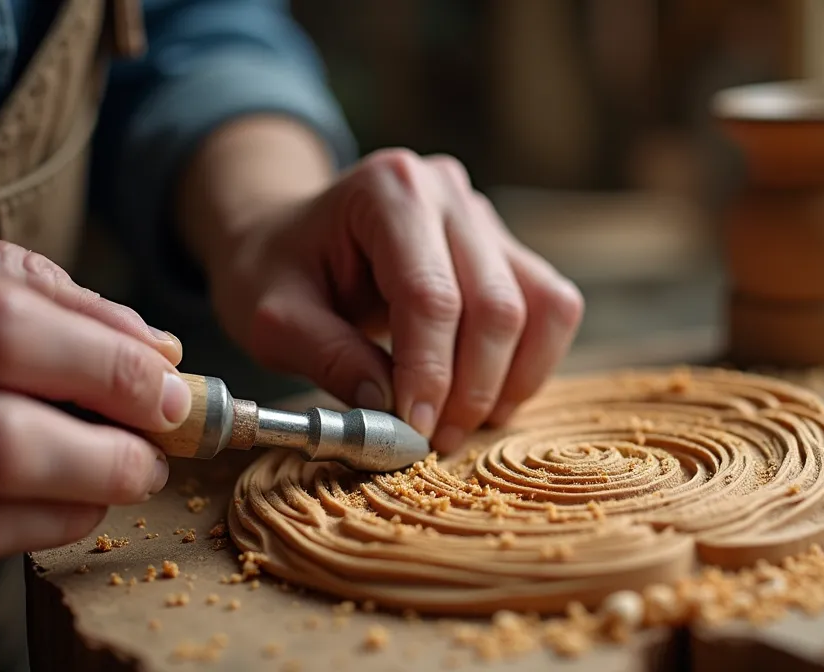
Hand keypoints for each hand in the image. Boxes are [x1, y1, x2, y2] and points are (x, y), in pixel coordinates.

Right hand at [0, 227, 189, 588]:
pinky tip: (50, 507)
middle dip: (103, 457)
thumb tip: (154, 349)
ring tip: (116, 482)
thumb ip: (29, 289)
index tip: (171, 392)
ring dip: (71, 507)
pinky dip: (14, 536)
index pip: (1, 330)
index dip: (104, 366)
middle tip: (156, 456)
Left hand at [185, 126, 582, 454]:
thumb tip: (388, 412)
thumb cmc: (274, 269)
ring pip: (540, 305)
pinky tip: (488, 397)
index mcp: (387, 190)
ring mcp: (484, 218)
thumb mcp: (272, 316)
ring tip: (461, 423)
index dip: (430, 372)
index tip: (414, 429)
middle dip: (471, 387)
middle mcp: (447, 192)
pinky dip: (530, 363)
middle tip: (433, 439)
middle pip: (495, 304)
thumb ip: (327, 357)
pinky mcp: (506, 250)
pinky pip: (552, 308)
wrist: (286, 234)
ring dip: (509, 380)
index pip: (431, 295)